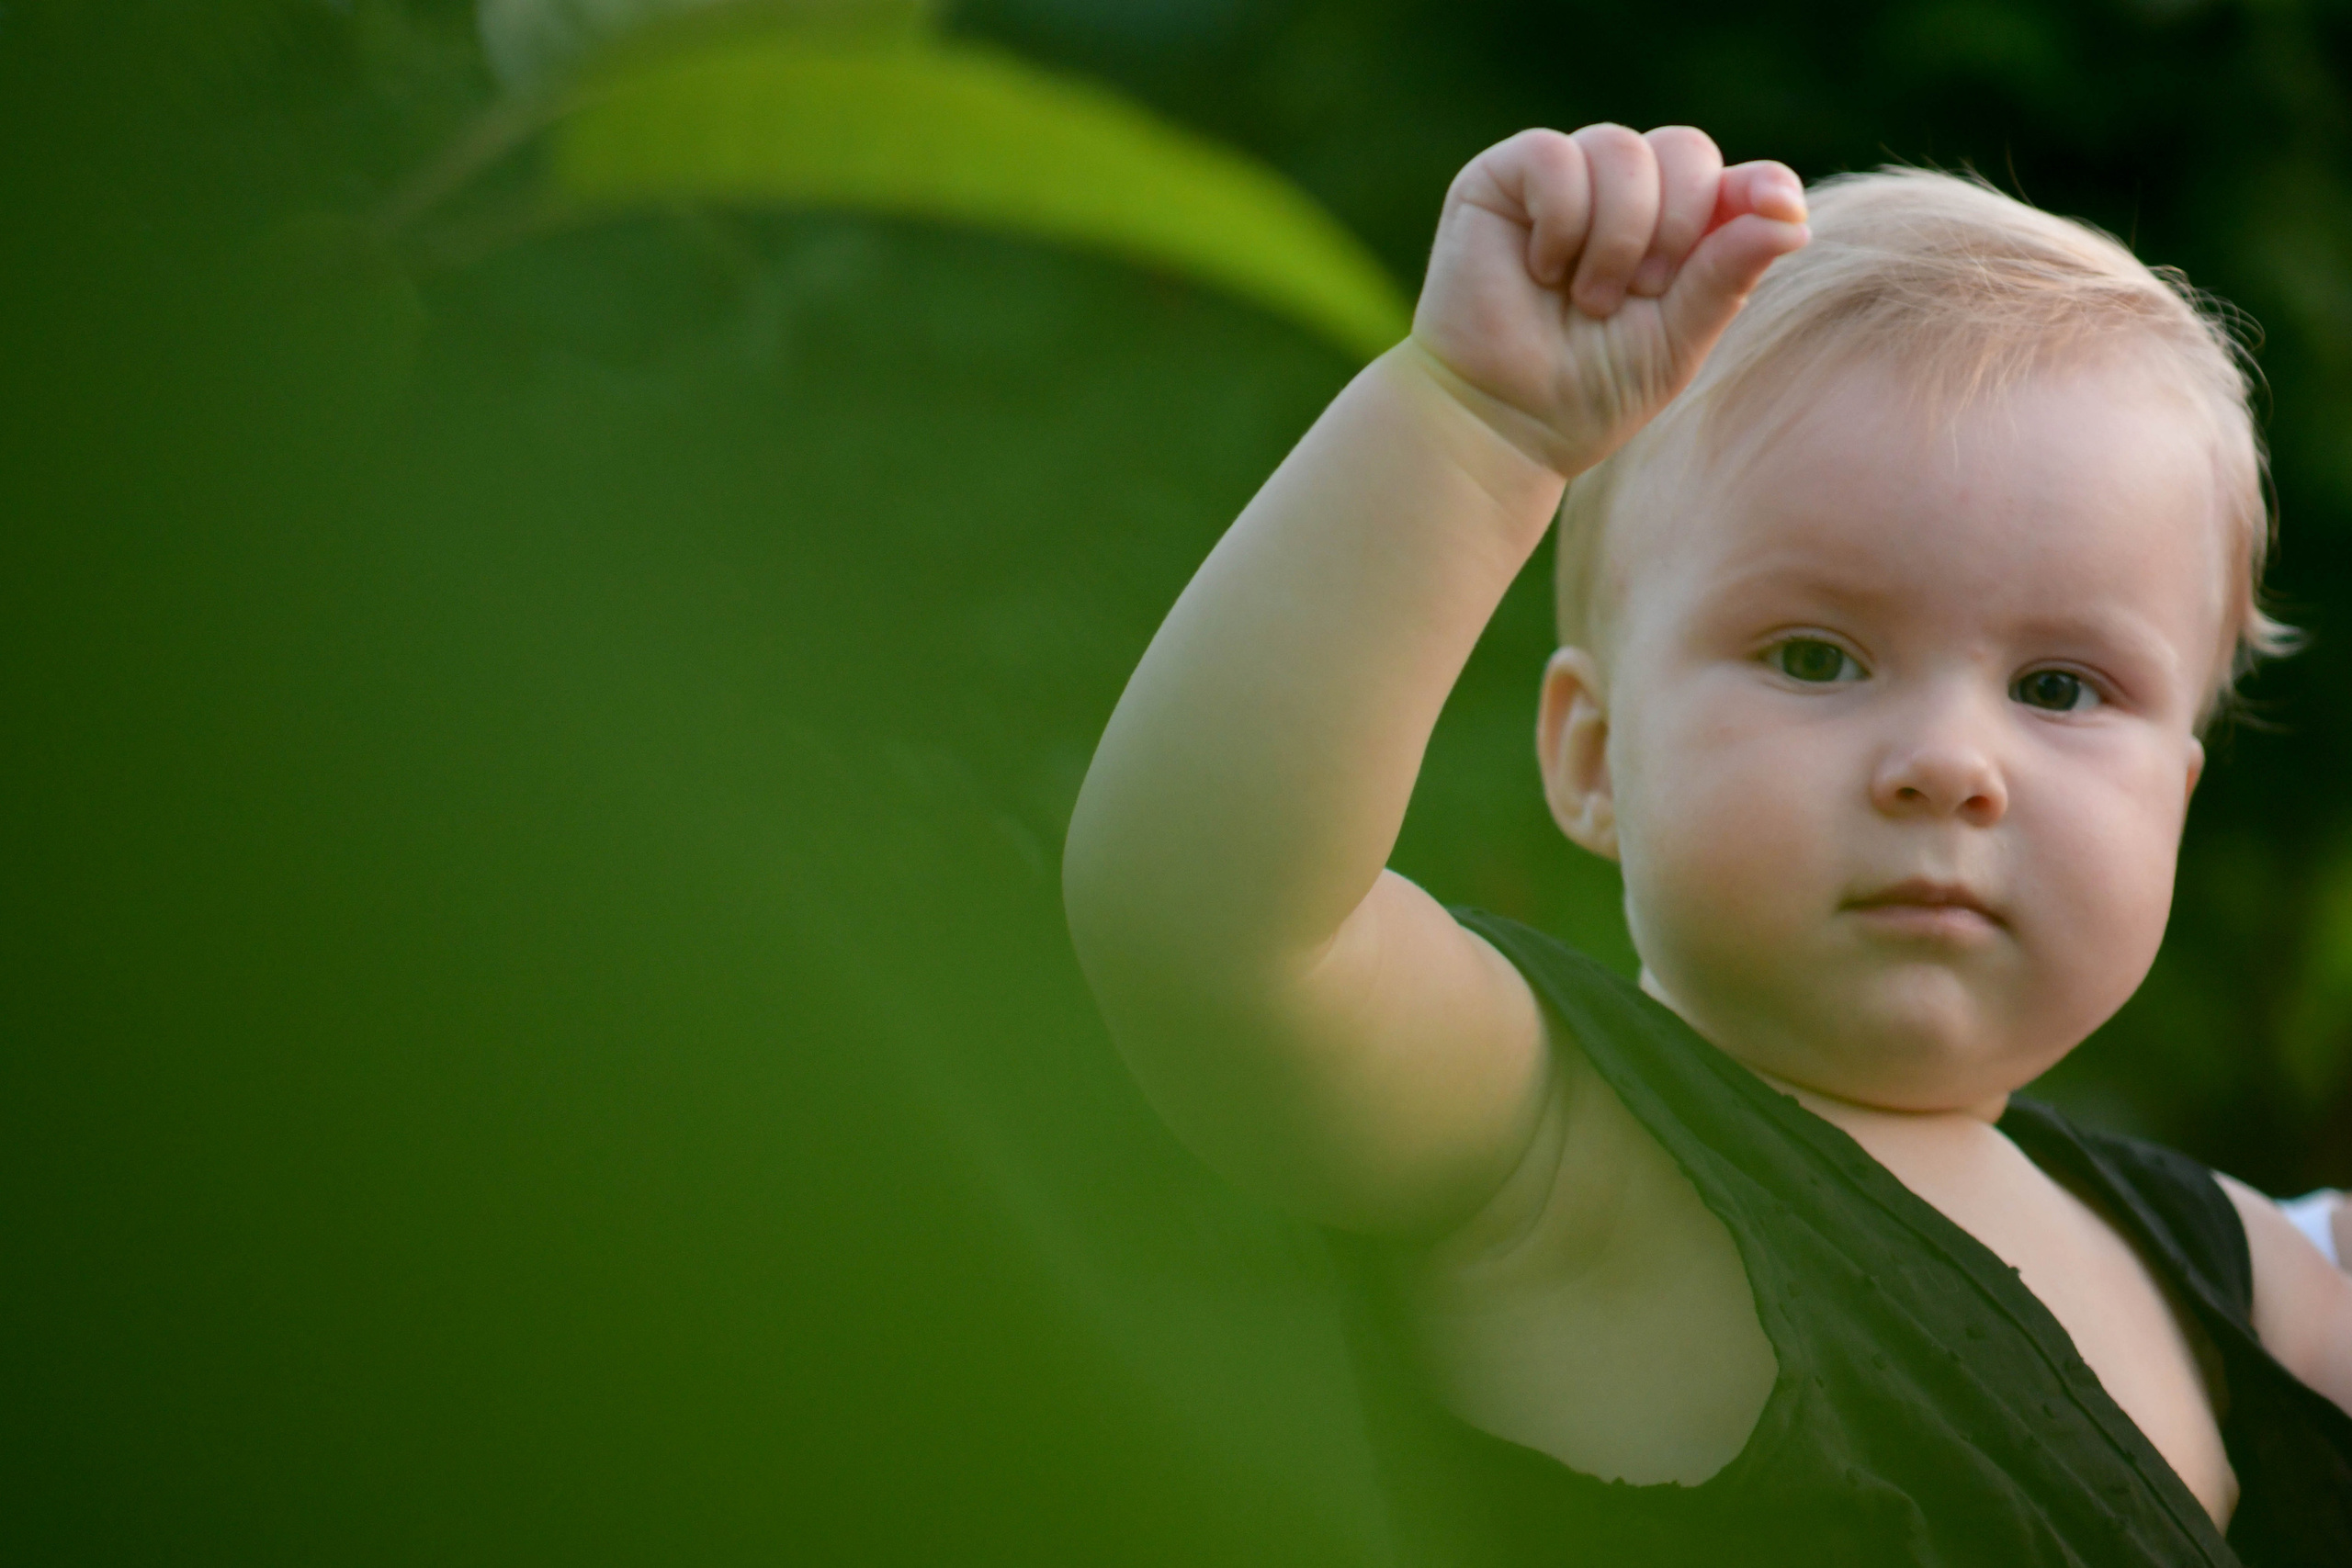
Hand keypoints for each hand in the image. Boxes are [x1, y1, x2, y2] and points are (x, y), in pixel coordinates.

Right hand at [1409, 125, 1809, 475]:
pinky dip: (1560, 218)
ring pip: (1621, 149)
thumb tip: (1794, 216)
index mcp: (1674, 230)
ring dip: (1616, 235)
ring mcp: (1562, 181)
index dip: (1760, 186)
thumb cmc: (1588, 391)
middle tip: (1642, 292)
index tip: (1780, 210)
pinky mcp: (1500, 179)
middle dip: (1676, 225)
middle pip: (1683, 149)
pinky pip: (1554, 157)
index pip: (1732, 179)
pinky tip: (1541, 269)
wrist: (1501, 424)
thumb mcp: (1677, 340)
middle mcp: (1621, 195)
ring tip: (1586, 298)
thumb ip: (1727, 275)